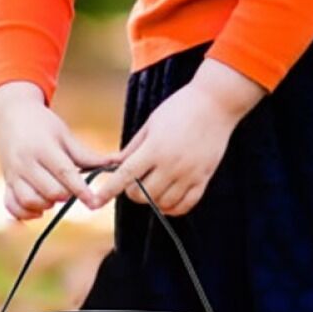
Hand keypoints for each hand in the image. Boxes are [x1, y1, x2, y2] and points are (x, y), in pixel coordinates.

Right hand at [0, 89, 119, 221]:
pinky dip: (26, 213)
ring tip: (54, 195)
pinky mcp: (6, 182)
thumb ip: (87, 155)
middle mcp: (25, 163)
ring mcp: (13, 174)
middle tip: (70, 187)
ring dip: (47, 205)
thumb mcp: (65, 135)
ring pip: (30, 201)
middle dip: (65, 195)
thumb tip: (118, 163)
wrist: (12, 114)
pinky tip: (39, 209)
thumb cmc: (43, 124)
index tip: (94, 201)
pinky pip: (12, 206)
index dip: (81, 190)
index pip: (64, 173)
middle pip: (50, 191)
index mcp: (43, 148)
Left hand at [87, 79, 242, 217]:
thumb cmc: (180, 108)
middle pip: (142, 194)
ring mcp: (189, 174)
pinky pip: (185, 205)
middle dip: (132, 192)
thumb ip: (133, 148)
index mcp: (155, 148)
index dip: (109, 190)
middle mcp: (172, 165)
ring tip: (152, 187)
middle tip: (134, 182)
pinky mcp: (204, 178)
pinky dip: (172, 207)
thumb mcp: (151, 123)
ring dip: (152, 200)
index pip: (126, 176)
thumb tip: (116, 166)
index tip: (96, 201)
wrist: (216, 103)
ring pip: (162, 203)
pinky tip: (167, 200)